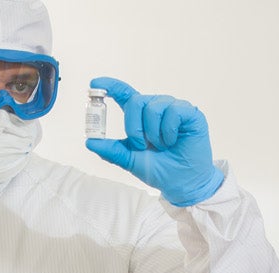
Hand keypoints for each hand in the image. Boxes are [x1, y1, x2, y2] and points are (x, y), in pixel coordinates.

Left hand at [85, 77, 224, 206]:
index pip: (125, 94)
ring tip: (162, 146)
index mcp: (141, 116)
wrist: (183, 183)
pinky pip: (173, 111)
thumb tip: (89, 141)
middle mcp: (157, 107)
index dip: (111, 86)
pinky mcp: (189, 113)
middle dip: (134, 127)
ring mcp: (173, 108)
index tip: (95, 83)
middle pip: (136, 101)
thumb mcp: (131, 160)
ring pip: (153, 107)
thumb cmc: (160, 170)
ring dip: (153, 133)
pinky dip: (168, 131)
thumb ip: (112, 150)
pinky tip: (173, 141)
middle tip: (141, 146)